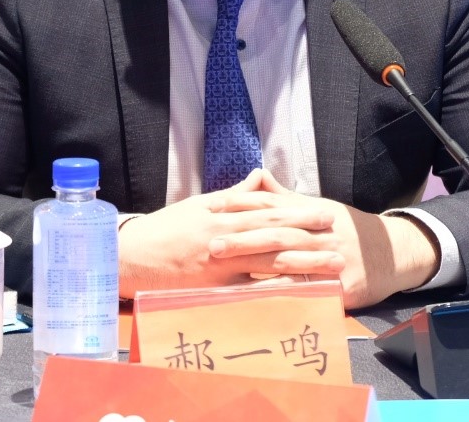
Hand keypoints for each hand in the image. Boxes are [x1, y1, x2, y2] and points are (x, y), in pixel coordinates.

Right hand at [116, 169, 344, 297]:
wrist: (130, 257)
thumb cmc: (164, 230)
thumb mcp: (198, 204)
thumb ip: (233, 195)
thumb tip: (258, 177)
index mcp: (221, 215)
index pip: (267, 211)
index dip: (298, 212)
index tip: (324, 213)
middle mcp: (224, 238)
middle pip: (274, 235)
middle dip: (309, 235)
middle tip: (337, 235)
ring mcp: (220, 266)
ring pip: (269, 262)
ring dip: (304, 263)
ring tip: (331, 264)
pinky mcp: (213, 289)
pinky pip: (250, 291)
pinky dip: (275, 290)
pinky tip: (299, 290)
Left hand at [206, 176, 440, 308]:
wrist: (393, 252)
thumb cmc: (348, 230)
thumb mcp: (318, 207)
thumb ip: (284, 197)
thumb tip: (257, 176)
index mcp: (311, 213)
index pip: (273, 206)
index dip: (243, 207)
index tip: (214, 208)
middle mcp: (320, 234)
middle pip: (278, 234)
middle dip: (244, 239)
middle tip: (213, 244)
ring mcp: (331, 261)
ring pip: (292, 262)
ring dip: (259, 267)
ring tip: (232, 272)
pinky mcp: (341, 287)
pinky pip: (311, 292)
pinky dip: (288, 294)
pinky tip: (266, 299)